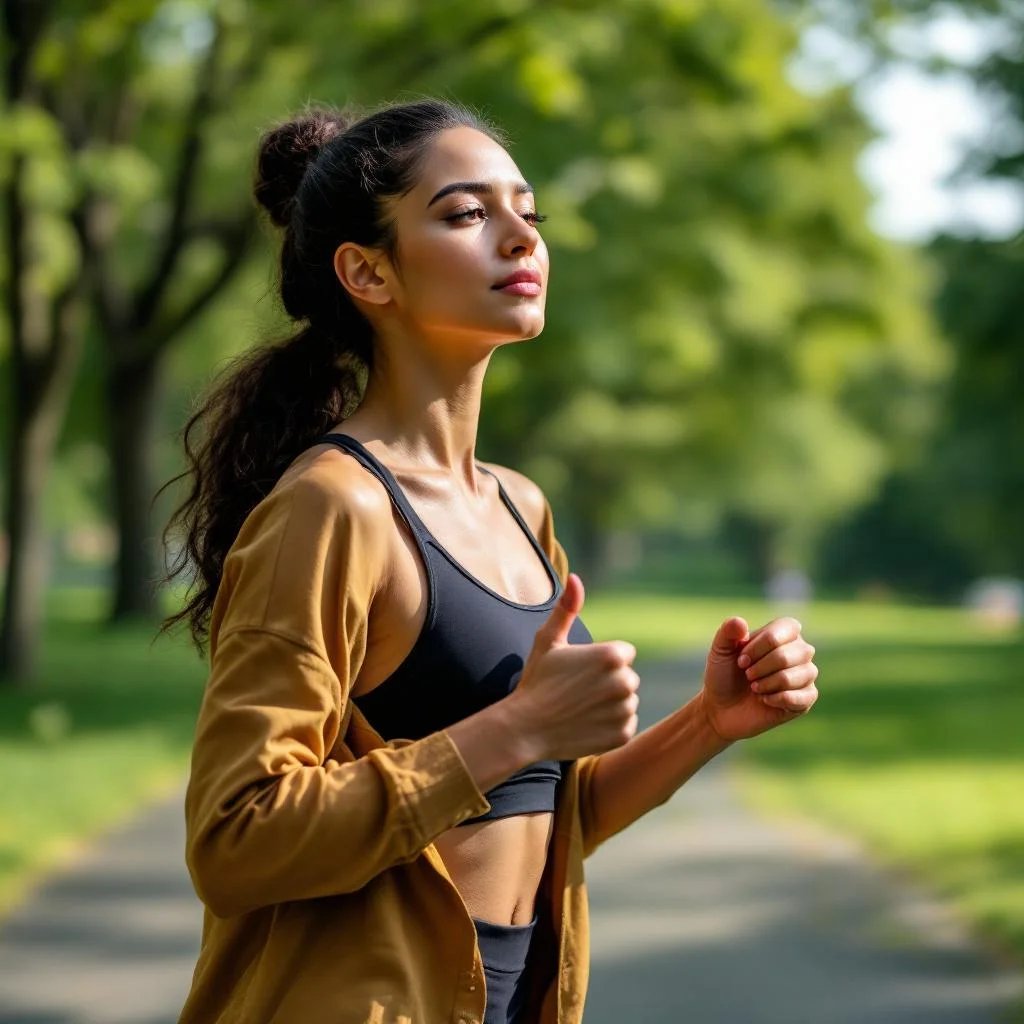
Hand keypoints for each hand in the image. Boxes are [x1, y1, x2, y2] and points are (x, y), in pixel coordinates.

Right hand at [506, 573, 640, 760]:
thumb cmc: (537, 680)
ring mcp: (624, 710)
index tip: (578, 671)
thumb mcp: (548, 640)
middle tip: (577, 691)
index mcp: (612, 655)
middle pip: (626, 677)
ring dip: (610, 704)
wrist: (525, 727)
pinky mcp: (623, 734)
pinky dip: (610, 725)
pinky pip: (625, 724)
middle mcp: (625, 682)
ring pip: (627, 701)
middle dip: (607, 682)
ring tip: (580, 707)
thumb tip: (575, 578)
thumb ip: (567, 608)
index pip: (623, 654)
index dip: (599, 661)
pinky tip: (586, 724)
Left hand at [698, 615, 817, 742]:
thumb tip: (740, 622)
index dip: (759, 646)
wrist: (722, 708)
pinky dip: (778, 699)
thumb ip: (727, 632)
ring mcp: (805, 674)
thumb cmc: (724, 675)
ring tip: (755, 688)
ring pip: (797, 676)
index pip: (785, 629)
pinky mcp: (806, 698)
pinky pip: (804, 697)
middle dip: (760, 668)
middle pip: (786, 655)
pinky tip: (765, 700)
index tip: (741, 660)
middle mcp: (800, 650)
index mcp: (783, 632)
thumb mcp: (720, 650)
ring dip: (767, 684)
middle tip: (748, 675)